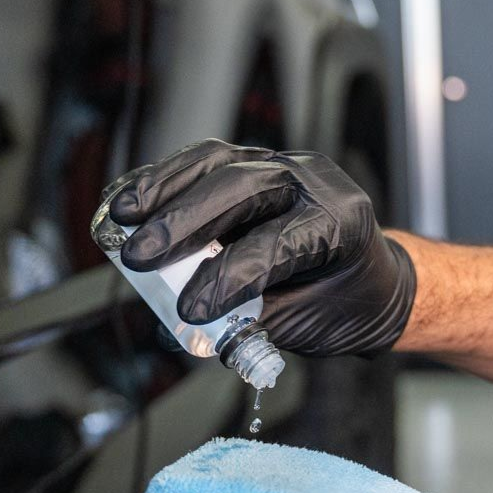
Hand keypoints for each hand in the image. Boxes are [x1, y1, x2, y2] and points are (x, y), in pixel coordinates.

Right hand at [107, 139, 415, 356]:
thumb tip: (182, 329)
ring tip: (121, 219)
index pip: (278, 242)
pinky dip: (164, 181)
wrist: (371, 280)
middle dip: (184, 223)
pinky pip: (205, 163)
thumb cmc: (345, 303)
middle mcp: (314, 182)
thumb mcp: (306, 324)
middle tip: (139, 257)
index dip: (229, 275)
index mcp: (341, 223)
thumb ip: (247, 324)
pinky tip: (130, 200)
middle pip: (242, 188)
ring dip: (163, 190)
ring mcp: (283, 165)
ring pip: (217, 163)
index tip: (190, 309)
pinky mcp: (254, 163)